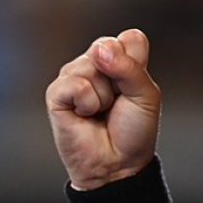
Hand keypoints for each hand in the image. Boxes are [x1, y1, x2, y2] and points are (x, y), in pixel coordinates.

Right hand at [45, 28, 160, 189]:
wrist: (118, 164)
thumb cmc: (133, 130)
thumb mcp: (146, 95)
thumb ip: (130, 67)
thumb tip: (99, 51)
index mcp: (118, 59)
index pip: (129, 38)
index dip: (136, 63)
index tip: (135, 89)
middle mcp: (94, 63)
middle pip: (108, 47)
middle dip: (120, 79)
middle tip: (117, 103)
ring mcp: (73, 76)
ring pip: (91, 66)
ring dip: (104, 96)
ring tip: (101, 112)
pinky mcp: (56, 93)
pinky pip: (74, 84)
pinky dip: (87, 103)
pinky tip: (85, 115)